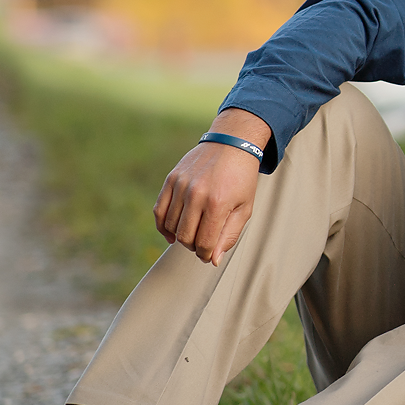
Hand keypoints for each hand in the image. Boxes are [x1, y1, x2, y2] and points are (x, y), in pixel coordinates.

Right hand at [154, 109, 270, 265]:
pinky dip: (163, 226)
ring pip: (171, 226)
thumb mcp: (245, 208)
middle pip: (185, 236)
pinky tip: (172, 233)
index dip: (206, 255)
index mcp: (218, 203)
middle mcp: (196, 194)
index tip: (209, 256)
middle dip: (194, 247)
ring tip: (193, 234)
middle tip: (202, 245)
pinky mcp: (171, 180)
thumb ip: (229, 235)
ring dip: (180, 237)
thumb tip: (213, 259)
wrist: (232, 144)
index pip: (204, 242)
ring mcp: (181, 186)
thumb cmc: (241, 178)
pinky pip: (159, 211)